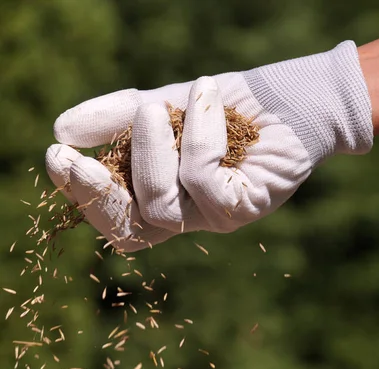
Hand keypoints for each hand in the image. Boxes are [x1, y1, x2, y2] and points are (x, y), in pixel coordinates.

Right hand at [45, 41, 372, 251]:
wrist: (290, 97)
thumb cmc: (230, 104)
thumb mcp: (167, 104)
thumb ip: (119, 117)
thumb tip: (64, 129)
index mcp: (163, 193)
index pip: (114, 210)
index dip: (81, 190)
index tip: (55, 151)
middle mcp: (187, 213)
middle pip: (130, 229)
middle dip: (96, 192)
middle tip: (71, 156)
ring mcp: (215, 215)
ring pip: (163, 204)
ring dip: (152, 150)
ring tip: (157, 104)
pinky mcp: (244, 207)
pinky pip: (204, 179)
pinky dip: (198, 134)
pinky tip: (207, 98)